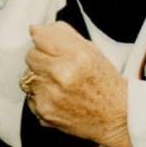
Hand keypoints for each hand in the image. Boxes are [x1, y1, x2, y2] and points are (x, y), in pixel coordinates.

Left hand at [24, 22, 129, 146]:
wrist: (118, 117)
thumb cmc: (105, 82)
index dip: (44, 41)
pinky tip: (58, 99)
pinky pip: (30, 97)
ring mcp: (51, 95)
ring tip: (60, 85)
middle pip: (30, 56)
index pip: (40, 37)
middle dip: (41, 59)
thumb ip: (62, 35)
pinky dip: (41, 97)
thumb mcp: (91, 51)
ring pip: (28, 77)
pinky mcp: (44, 112)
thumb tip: (35, 29)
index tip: (49, 46)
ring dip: (40, 79)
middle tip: (57, 68)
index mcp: (76, 56)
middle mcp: (62, 75)